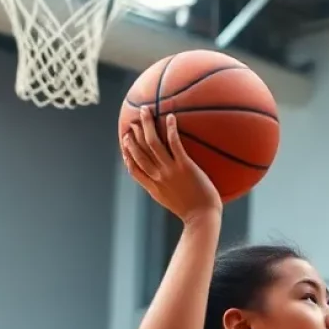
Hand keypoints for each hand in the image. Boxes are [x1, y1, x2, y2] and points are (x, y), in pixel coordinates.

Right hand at [122, 108, 222, 222]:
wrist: (203, 218)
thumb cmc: (193, 212)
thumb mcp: (172, 202)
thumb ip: (164, 190)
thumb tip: (165, 182)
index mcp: (153, 187)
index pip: (134, 168)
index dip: (127, 153)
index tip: (124, 141)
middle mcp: (158, 176)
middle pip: (139, 152)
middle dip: (133, 135)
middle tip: (133, 121)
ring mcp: (170, 171)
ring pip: (152, 143)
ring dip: (147, 125)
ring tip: (145, 111)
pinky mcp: (185, 166)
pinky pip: (175, 143)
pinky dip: (170, 129)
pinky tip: (171, 117)